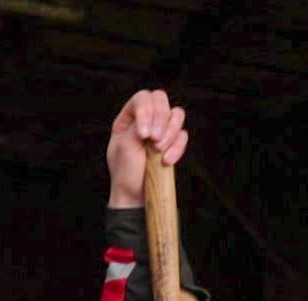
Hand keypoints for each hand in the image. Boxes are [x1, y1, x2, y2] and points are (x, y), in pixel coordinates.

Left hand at [107, 89, 188, 207]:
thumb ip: (138, 125)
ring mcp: (161, 130)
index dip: (146, 111)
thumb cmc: (125, 171)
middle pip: (161, 99)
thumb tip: (156, 116)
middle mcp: (145, 119)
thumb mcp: (125, 146)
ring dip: (170, 132)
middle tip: (154, 140)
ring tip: (158, 151)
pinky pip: (183, 135)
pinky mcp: (172, 143)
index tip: (144, 134)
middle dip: (161, 118)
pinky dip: (177, 147)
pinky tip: (166, 161)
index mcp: (128, 118)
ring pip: (176, 114)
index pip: (142, 98)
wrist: (134, 194)